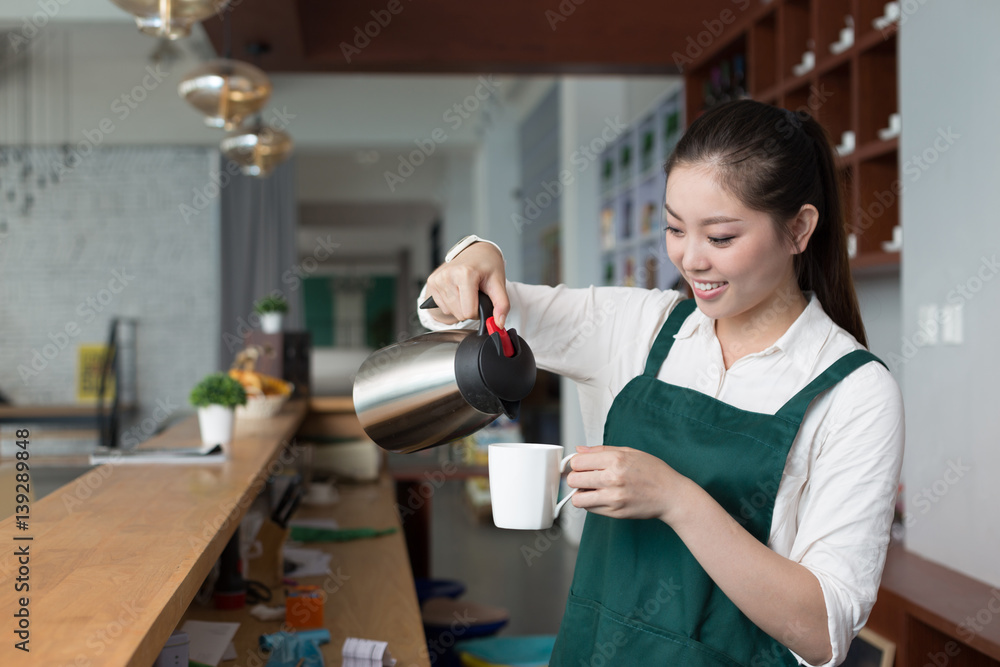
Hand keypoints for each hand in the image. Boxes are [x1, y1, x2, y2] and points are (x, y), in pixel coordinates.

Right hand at [425, 242, 508, 326]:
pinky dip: (451, 303)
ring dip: (460, 306)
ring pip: (451, 312)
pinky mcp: (432, 282)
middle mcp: (448, 275)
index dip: (479, 311)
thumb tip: (499, 323)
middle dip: (469, 308)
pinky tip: (457, 290)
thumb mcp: (499, 283)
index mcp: (464, 274)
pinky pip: (442, 306)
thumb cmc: (487, 265)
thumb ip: (502, 304)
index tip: (482, 299)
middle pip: (460, 314)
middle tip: (475, 294)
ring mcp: (437, 279)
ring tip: (466, 290)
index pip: (469, 312)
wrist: (475, 251)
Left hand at [567, 445, 691, 523]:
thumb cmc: (653, 472)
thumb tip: (579, 450)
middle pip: (573, 480)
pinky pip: (590, 509)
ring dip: (580, 494)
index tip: (580, 466)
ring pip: (577, 499)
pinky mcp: (615, 513)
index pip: (577, 462)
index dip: (575, 464)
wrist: (671, 495)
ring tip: (591, 489)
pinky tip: (601, 497)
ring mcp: (613, 498)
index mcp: (616, 460)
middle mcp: (613, 478)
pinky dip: (591, 503)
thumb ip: (601, 450)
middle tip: (585, 477)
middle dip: (575, 478)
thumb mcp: (630, 452)